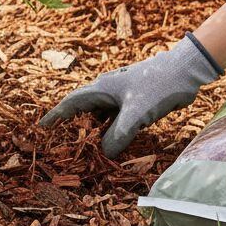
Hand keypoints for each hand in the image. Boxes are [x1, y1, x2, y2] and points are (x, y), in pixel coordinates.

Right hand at [39, 35, 221, 156]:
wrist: (184, 71)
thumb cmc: (157, 87)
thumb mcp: (136, 114)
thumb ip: (118, 135)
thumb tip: (104, 154)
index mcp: (100, 88)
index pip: (70, 103)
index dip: (55, 116)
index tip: (41, 127)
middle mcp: (106, 90)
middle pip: (83, 109)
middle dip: (72, 125)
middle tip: (62, 141)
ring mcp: (121, 95)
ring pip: (100, 114)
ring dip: (93, 129)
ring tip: (85, 146)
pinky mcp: (134, 100)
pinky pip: (115, 117)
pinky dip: (110, 129)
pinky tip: (113, 141)